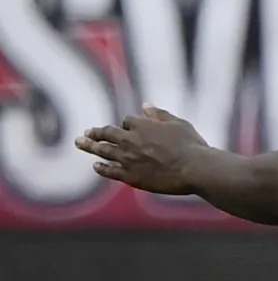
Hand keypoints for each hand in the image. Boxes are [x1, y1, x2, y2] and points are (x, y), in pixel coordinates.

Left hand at [75, 105, 206, 194]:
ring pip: (103, 151)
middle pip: (107, 134)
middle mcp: (130, 140)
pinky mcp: (131, 176)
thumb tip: (145, 105)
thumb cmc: (191, 145)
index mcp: (142, 125)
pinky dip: (102, 168)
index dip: (127, 125)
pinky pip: (110, 171)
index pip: (127, 121)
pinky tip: (96, 166)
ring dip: (90, 146)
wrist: (194, 169)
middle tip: (86, 132)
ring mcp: (128, 159)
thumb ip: (159, 115)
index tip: (129, 128)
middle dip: (96, 132)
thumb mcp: (178, 124)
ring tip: (79, 143)